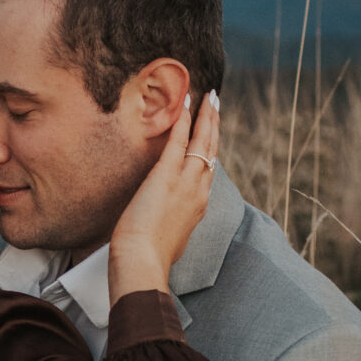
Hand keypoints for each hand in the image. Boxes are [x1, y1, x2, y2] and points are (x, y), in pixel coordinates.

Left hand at [106, 88, 220, 304]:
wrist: (143, 262)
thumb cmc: (149, 257)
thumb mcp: (170, 240)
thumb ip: (172, 225)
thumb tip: (165, 223)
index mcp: (198, 206)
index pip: (209, 171)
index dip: (211, 150)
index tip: (212, 136)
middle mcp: (199, 190)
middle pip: (213, 151)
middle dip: (215, 126)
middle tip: (216, 104)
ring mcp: (185, 181)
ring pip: (203, 142)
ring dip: (207, 117)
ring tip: (210, 98)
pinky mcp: (167, 175)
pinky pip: (179, 140)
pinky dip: (185, 120)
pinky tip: (187, 103)